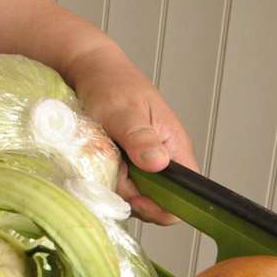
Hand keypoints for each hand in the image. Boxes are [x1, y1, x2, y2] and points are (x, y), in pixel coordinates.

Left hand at [67, 46, 198, 224]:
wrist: (88, 70)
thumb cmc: (111, 84)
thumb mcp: (123, 111)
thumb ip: (140, 138)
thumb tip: (159, 164)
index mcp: (174, 148)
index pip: (187, 194)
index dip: (165, 206)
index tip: (137, 198)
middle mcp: (163, 160)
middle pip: (157, 201)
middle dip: (132, 195)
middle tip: (110, 171)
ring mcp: (143, 163)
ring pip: (134, 194)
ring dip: (114, 185)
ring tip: (101, 159)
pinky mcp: (125, 164)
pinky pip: (119, 184)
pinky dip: (105, 178)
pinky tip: (95, 161)